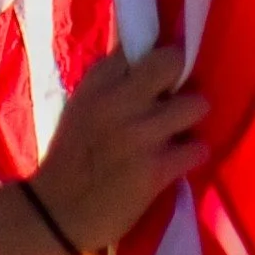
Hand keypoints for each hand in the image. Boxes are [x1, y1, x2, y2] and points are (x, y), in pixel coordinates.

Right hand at [28, 46, 207, 253]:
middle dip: (181, 74)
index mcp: (97, 81)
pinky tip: (181, 158)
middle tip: (177, 91)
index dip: (156, 52)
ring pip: (195, 105)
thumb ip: (110, 82)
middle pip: (171, 62)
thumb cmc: (70, 155)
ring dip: (192, 116)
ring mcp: (140, 135)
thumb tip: (142, 59)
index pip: (138, 43)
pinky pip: (197, 149)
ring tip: (182, 128)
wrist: (56, 211)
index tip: (162, 64)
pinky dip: (194, 153)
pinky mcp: (156, 170)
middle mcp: (120, 100)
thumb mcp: (82, 104)